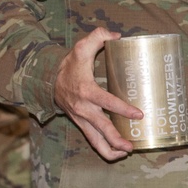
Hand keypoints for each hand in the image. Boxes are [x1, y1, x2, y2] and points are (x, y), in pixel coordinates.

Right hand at [53, 29, 139, 161]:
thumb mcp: (81, 48)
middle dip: (116, 139)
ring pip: (95, 141)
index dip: (123, 109)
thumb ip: (98, 37)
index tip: (139, 115)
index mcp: (86, 91)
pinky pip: (92, 141)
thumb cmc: (69, 65)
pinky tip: (118, 152)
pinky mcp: (81, 124)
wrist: (48, 81)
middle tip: (132, 145)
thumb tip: (116, 35)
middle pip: (101, 128)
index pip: (107, 102)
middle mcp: (83, 109)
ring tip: (127, 152)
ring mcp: (81, 119)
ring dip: (110, 150)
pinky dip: (104, 149)